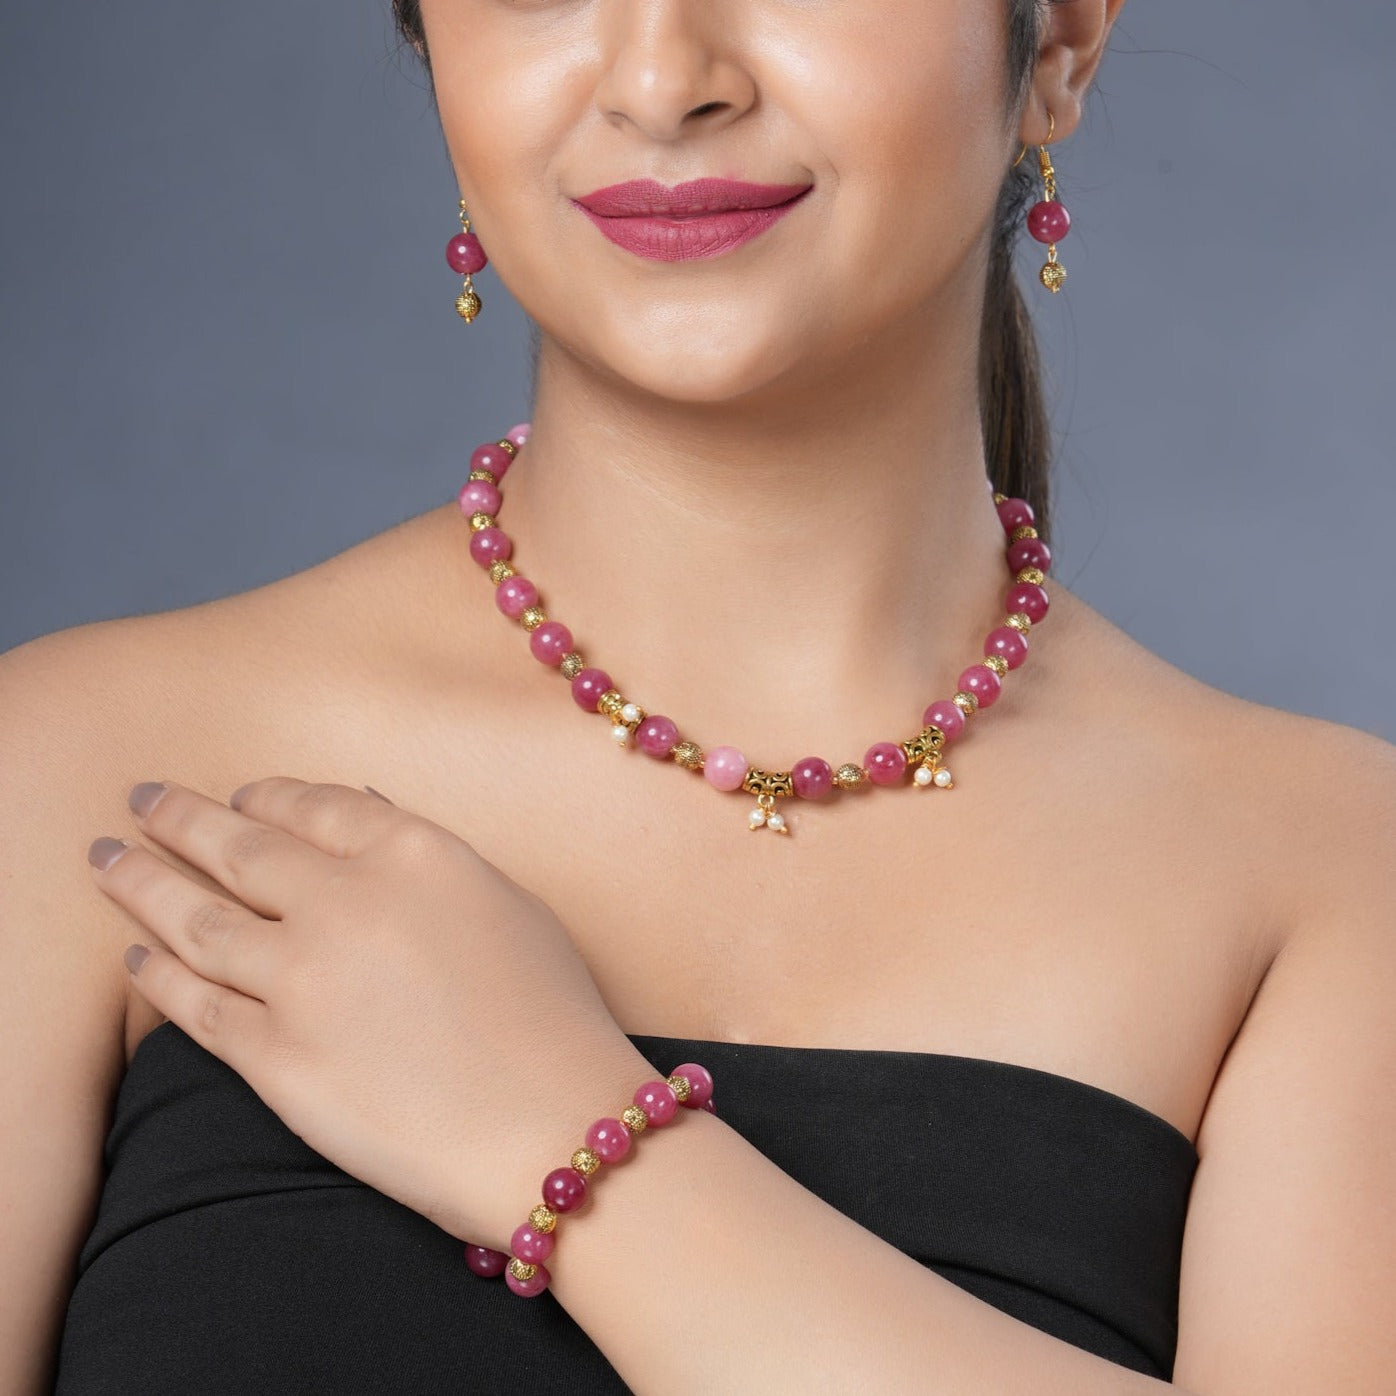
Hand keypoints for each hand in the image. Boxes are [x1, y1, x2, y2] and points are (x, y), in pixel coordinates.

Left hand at [87, 777, 652, 1253]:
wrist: (548, 1127)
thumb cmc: (552, 1014)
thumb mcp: (508, 903)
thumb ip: (427, 856)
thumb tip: (363, 810)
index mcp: (412, 853)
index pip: (315, 805)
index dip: (266, 796)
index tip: (238, 796)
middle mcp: (345, 901)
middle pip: (239, 847)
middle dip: (180, 816)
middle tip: (141, 798)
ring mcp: (301, 979)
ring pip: (198, 918)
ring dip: (142, 881)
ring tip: (107, 858)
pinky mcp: (274, 1059)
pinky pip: (197, 1007)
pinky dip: (159, 975)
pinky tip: (138, 955)